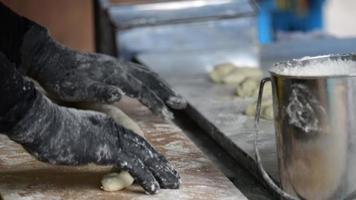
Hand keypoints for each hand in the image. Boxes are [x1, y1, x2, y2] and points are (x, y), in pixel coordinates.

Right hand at [7, 90, 179, 193]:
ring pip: (144, 158)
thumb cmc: (51, 127)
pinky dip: (145, 177)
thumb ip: (89, 138)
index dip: (150, 154)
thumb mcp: (75, 132)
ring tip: (174, 185)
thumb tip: (93, 148)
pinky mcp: (108, 150)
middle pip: (145, 149)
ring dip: (160, 173)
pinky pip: (132, 166)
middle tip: (175, 178)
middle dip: (162, 165)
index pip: (136, 141)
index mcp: (109, 125)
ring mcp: (113, 139)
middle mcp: (116, 130)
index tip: (160, 165)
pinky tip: (154, 189)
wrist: (42, 120)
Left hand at [20, 24, 186, 118]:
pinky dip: (151, 82)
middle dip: (166, 93)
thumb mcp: (76, 89)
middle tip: (181, 105)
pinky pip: (139, 73)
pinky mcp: (115, 67)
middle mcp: (120, 68)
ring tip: (174, 97)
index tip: (168, 115)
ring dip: (162, 86)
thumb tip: (121, 94)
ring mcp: (118, 66)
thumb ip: (99, 90)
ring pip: (147, 75)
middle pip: (150, 80)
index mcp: (114, 75)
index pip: (141, 90)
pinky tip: (152, 88)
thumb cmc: (63, 80)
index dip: (156, 103)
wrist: (52, 61)